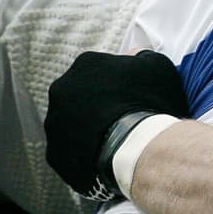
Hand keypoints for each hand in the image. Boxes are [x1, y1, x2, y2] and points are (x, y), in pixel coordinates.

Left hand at [44, 49, 188, 198]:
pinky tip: (104, 158)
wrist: (138, 150)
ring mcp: (54, 123)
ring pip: (71, 124)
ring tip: (113, 142)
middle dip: (97, 105)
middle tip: (120, 120)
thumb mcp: (158, 66)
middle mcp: (61, 89)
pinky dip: (83, 155)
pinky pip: (69, 152)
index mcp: (86, 64)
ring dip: (88, 129)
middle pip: (80, 95)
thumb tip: (133, 55)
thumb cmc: (149, 105)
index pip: (99, 70)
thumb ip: (141, 56)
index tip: (129, 97)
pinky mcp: (55, 154)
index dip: (116, 84)